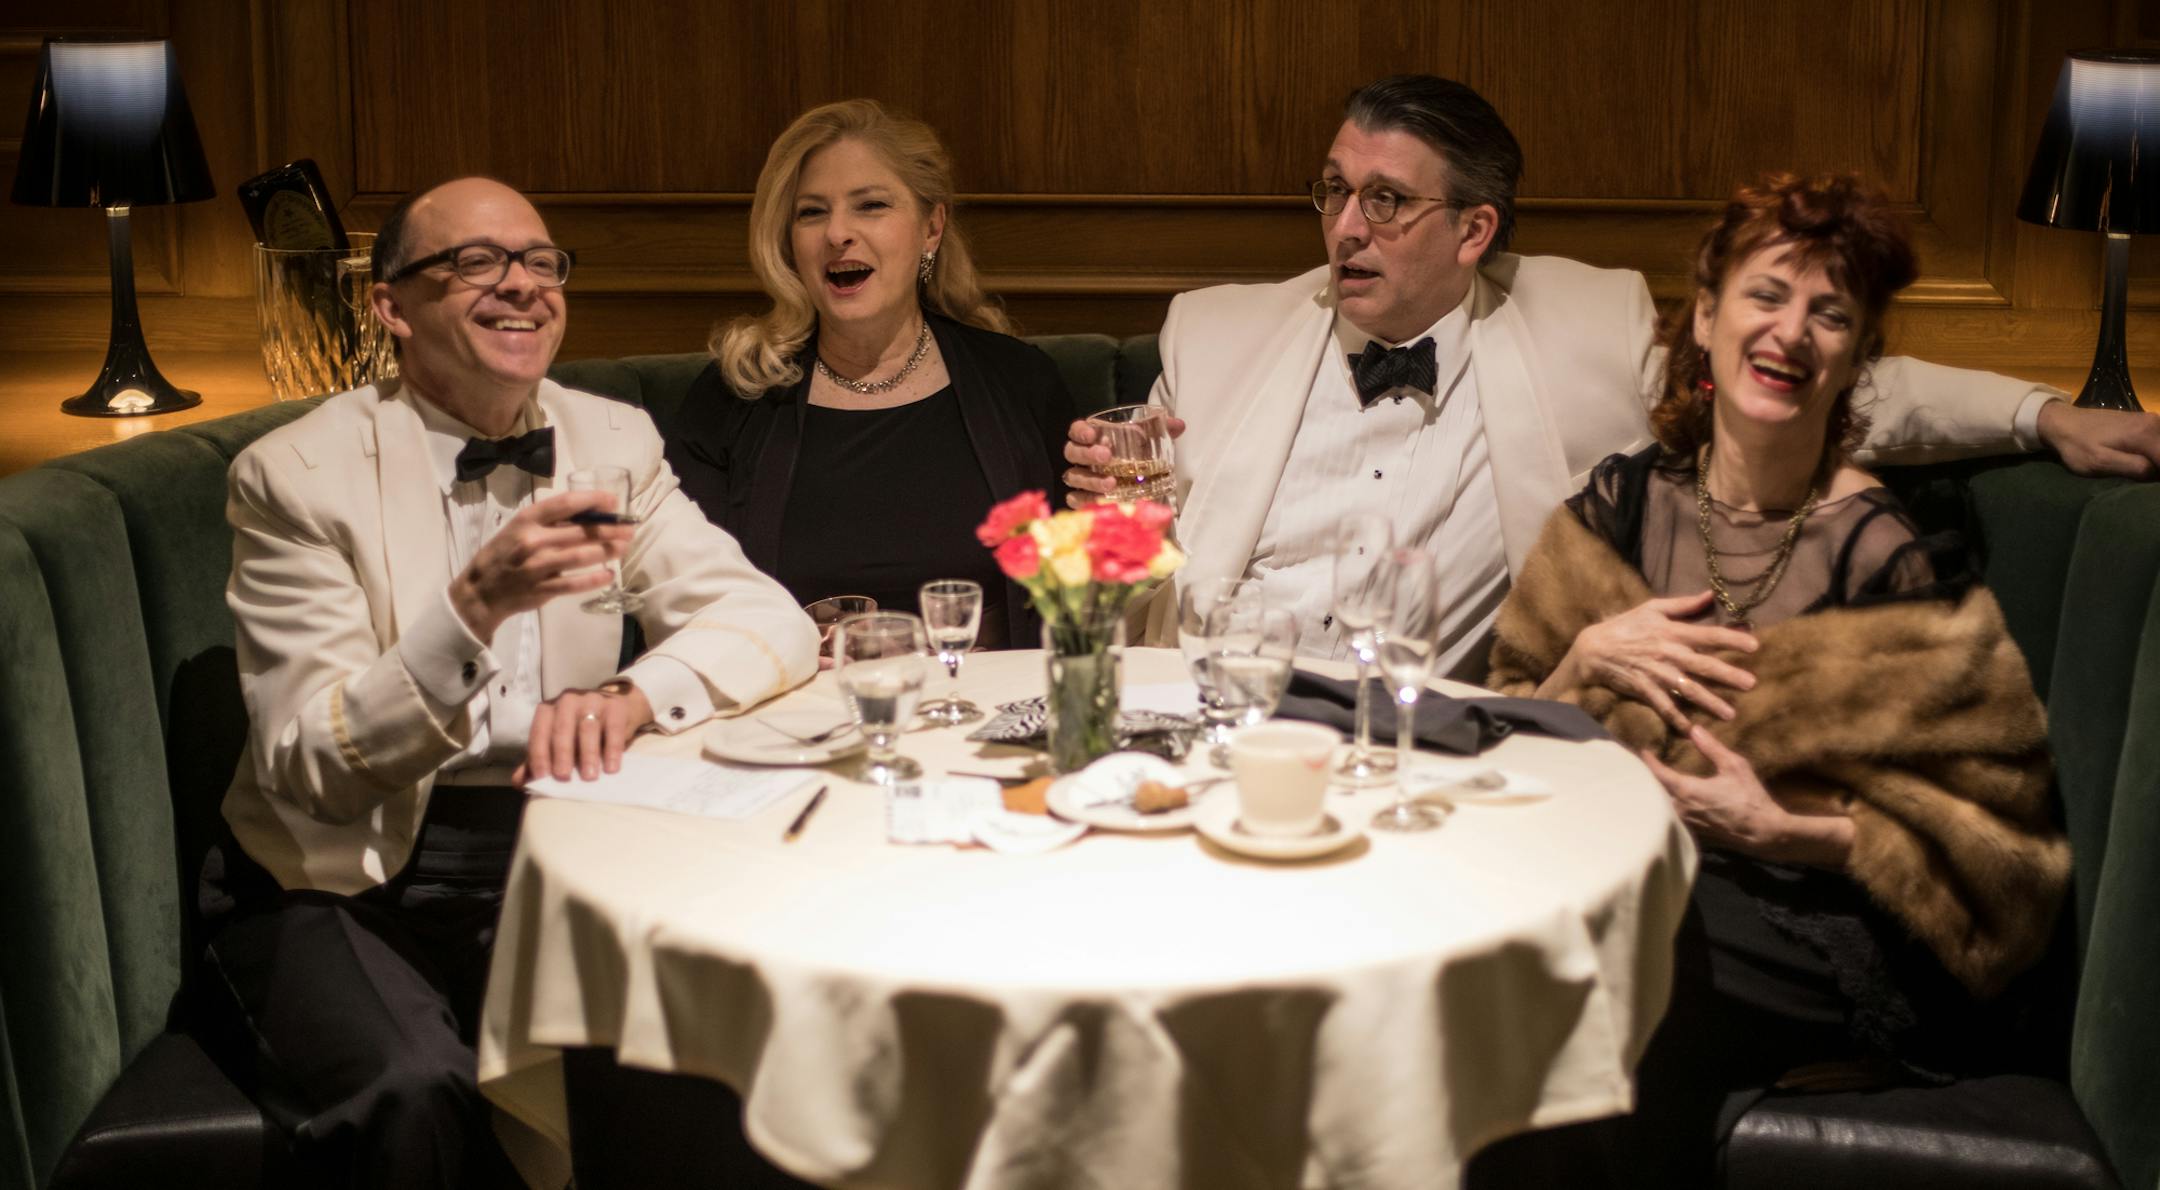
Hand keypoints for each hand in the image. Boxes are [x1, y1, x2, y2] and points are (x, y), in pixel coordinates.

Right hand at [448, 490, 632, 640]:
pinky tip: (609, 574)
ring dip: (607, 551)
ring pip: (581, 556)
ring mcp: (538, 566)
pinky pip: (574, 583)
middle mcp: (532, 540)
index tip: (613, 500)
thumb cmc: (503, 554)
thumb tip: (590, 514)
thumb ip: (548, 522)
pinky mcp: (542, 589)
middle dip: (610, 528)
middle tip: (629, 527)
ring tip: (625, 546)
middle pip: (580, 531)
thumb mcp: (518, 529)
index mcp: (526, 520)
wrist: (480, 591)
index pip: (565, 504)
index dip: (592, 500)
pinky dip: (594, 579)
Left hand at [516, 681, 653, 783]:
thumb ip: (541, 759)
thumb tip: (519, 782)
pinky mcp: (616, 706)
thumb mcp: (560, 743)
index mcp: (549, 710)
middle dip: (562, 754)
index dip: (539, 754)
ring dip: (588, 754)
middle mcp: (568, 701)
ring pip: (587, 727)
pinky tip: (611, 767)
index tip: (542, 777)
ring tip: (589, 776)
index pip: (539, 732)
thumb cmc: (581, 730)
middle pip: (562, 728)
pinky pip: (613, 728)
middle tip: (563, 777)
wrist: (617, 708)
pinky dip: (612, 749)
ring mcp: (593, 700)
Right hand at [1061, 413, 1186, 508]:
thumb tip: (1179, 425)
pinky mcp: (1083, 499)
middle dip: (1088, 454)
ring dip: (1091, 480)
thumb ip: (1162, 429)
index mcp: (1093, 438)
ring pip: (1073, 477)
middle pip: (1073, 452)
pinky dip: (1085, 501)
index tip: (1093, 434)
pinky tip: (1101, 501)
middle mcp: (1082, 457)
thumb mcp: (1150, 441)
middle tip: (1107, 456)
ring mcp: (1081, 478)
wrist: (1140, 484)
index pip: (1077, 430)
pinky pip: (1075, 500)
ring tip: (1112, 483)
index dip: (1081, 431)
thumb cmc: (1137, 455)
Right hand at [1543, 590, 1756, 728]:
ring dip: (1710, 702)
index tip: (1754, 645)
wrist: (1593, 649)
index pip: (1708, 635)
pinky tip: (1691, 731)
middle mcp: (1668, 653)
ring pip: (1688, 690)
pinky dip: (1677, 720)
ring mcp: (1656, 674)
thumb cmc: (1626, 626)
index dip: (1731, 639)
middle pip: (1703, 665)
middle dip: (1728, 675)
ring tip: (1730, 714)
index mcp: (1673, 632)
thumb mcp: (1653, 608)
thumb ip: (1684, 604)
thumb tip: (1711, 594)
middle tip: (1751, 684)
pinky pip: (1664, 707)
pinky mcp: (1645, 690)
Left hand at [1643, 726, 1851, 866]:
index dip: (1646, 760)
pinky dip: (1664, 807)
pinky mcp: (1691, 834)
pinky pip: (1670, 818)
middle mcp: (1679, 809)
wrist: (1763, 833)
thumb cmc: (1750, 798)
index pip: (1656, 773)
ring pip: (1659, 806)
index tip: (1641, 749)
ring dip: (1652, 794)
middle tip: (1635, 765)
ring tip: (1645, 781)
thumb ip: (1712, 748)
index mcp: (1686, 791)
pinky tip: (1665, 801)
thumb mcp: (1734, 767)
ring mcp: (1683, 824)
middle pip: (1651, 792)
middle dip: (1643, 778)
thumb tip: (1694, 729)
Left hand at [2036, 401, 2159, 478]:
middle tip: (2142, 481)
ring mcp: (2151, 421)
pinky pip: (2158, 442)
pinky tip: (2140, 464)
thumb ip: (2136, 468)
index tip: (2150, 487)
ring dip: (2156, 464)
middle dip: (2159, 471)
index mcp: (2147, 433)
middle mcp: (2155, 423)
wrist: (2062, 422)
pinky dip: (2154, 455)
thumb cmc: (2077, 446)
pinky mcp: (2145, 423)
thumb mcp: (2102, 463)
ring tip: (2140, 475)